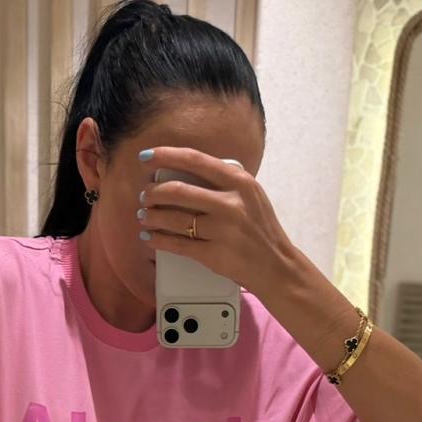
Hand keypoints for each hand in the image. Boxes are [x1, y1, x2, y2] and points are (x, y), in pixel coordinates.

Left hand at [136, 146, 293, 298]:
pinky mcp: (213, 255)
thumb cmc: (260, 229)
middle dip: (153, 192)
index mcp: (239, 182)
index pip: (195, 160)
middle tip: (146, 195)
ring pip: (174, 219)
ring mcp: (222, 230)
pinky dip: (159, 240)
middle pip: (178, 191)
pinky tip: (150, 237)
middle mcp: (230, 203)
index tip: (147, 157)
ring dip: (152, 216)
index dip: (166, 156)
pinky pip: (177, 245)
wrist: (276, 266)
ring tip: (144, 216)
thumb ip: (225, 181)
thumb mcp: (251, 194)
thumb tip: (186, 172)